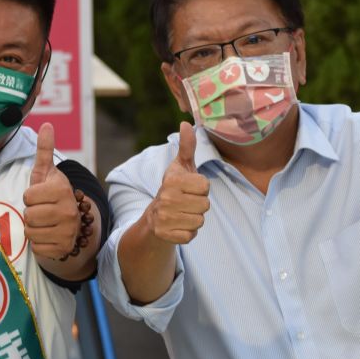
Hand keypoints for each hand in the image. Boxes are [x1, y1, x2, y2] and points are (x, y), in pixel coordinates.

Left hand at [23, 123, 83, 259]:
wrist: (73, 223)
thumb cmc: (52, 195)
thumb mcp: (47, 173)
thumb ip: (44, 150)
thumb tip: (47, 124)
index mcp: (62, 190)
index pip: (28, 196)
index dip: (30, 196)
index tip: (40, 196)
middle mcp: (68, 211)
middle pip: (28, 216)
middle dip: (31, 214)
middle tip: (42, 211)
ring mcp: (68, 232)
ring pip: (31, 232)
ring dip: (33, 229)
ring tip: (45, 223)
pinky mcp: (63, 248)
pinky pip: (37, 248)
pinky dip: (39, 244)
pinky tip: (49, 236)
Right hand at [150, 122, 209, 243]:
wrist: (154, 217)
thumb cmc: (174, 188)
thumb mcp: (181, 166)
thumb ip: (187, 146)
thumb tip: (186, 123)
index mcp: (172, 180)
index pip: (205, 186)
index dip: (201, 188)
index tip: (189, 189)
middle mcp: (166, 198)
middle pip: (205, 205)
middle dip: (199, 205)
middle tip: (186, 202)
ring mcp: (164, 218)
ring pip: (200, 221)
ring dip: (194, 219)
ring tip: (182, 213)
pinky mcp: (165, 235)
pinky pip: (191, 236)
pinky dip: (188, 233)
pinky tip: (179, 225)